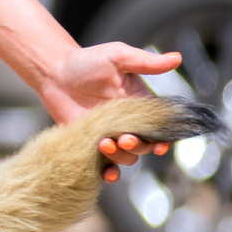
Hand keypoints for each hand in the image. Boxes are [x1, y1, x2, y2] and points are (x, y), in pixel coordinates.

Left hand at [38, 42, 184, 180]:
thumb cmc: (87, 61)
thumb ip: (147, 62)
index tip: (161, 144)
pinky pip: (105, 165)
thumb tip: (177, 58)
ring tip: (104, 144)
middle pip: (145, 145)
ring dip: (121, 156)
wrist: (54, 72)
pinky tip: (107, 174)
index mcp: (142, 105)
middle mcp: (130, 123)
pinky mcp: (92, 145)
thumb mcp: (119, 56)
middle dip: (139, 146)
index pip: (161, 126)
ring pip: (128, 157)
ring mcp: (111, 136)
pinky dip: (109, 173)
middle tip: (124, 138)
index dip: (165, 138)